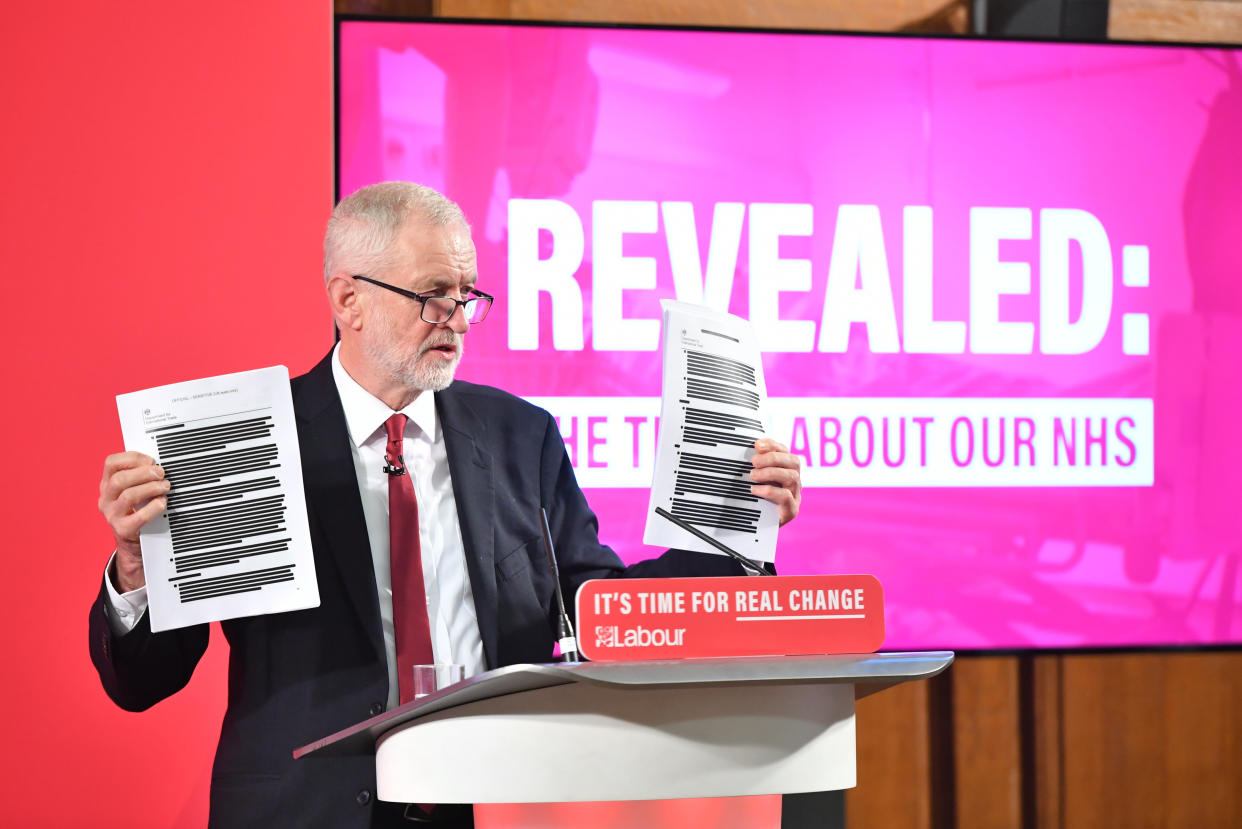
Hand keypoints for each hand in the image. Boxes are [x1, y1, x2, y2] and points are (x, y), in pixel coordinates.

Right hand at [98, 452, 168, 591]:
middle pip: (119, 479)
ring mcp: (112, 515)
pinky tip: (162, 502)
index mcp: (107, 485)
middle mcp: (106, 499)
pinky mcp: (123, 530)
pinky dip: (154, 507)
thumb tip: (159, 463)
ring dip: (151, 488)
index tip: (150, 459)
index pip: (111, 463)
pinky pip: (139, 517)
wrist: (134, 541)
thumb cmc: (137, 510)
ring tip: (165, 487)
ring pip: (128, 496)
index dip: (131, 457)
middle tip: (161, 473)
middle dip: (143, 473)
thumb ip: (141, 476)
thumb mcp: (134, 490)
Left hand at [750, 438, 801, 525]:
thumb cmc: (753, 501)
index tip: (756, 444)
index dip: (773, 445)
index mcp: (787, 470)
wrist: (754, 530)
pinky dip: (770, 490)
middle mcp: (794, 482)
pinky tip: (755, 490)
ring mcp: (795, 496)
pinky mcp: (791, 511)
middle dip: (773, 458)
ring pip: (792, 477)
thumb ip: (753, 467)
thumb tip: (745, 450)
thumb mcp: (752, 481)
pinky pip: (785, 497)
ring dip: (771, 472)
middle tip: (754, 461)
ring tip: (752, 475)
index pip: (785, 452)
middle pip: (794, 462)